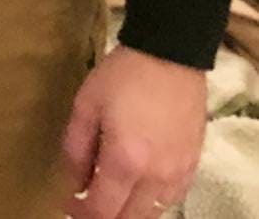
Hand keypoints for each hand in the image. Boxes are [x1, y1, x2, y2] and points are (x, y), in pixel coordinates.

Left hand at [62, 44, 206, 218]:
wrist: (169, 56)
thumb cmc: (121, 77)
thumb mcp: (85, 106)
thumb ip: (75, 149)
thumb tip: (73, 183)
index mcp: (126, 161)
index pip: (102, 209)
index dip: (80, 212)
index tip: (66, 202)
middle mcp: (156, 176)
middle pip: (128, 218)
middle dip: (103, 215)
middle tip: (85, 201)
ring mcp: (179, 173)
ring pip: (152, 213)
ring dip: (128, 211)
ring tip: (109, 194)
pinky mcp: (193, 165)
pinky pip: (172, 199)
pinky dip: (151, 201)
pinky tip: (137, 187)